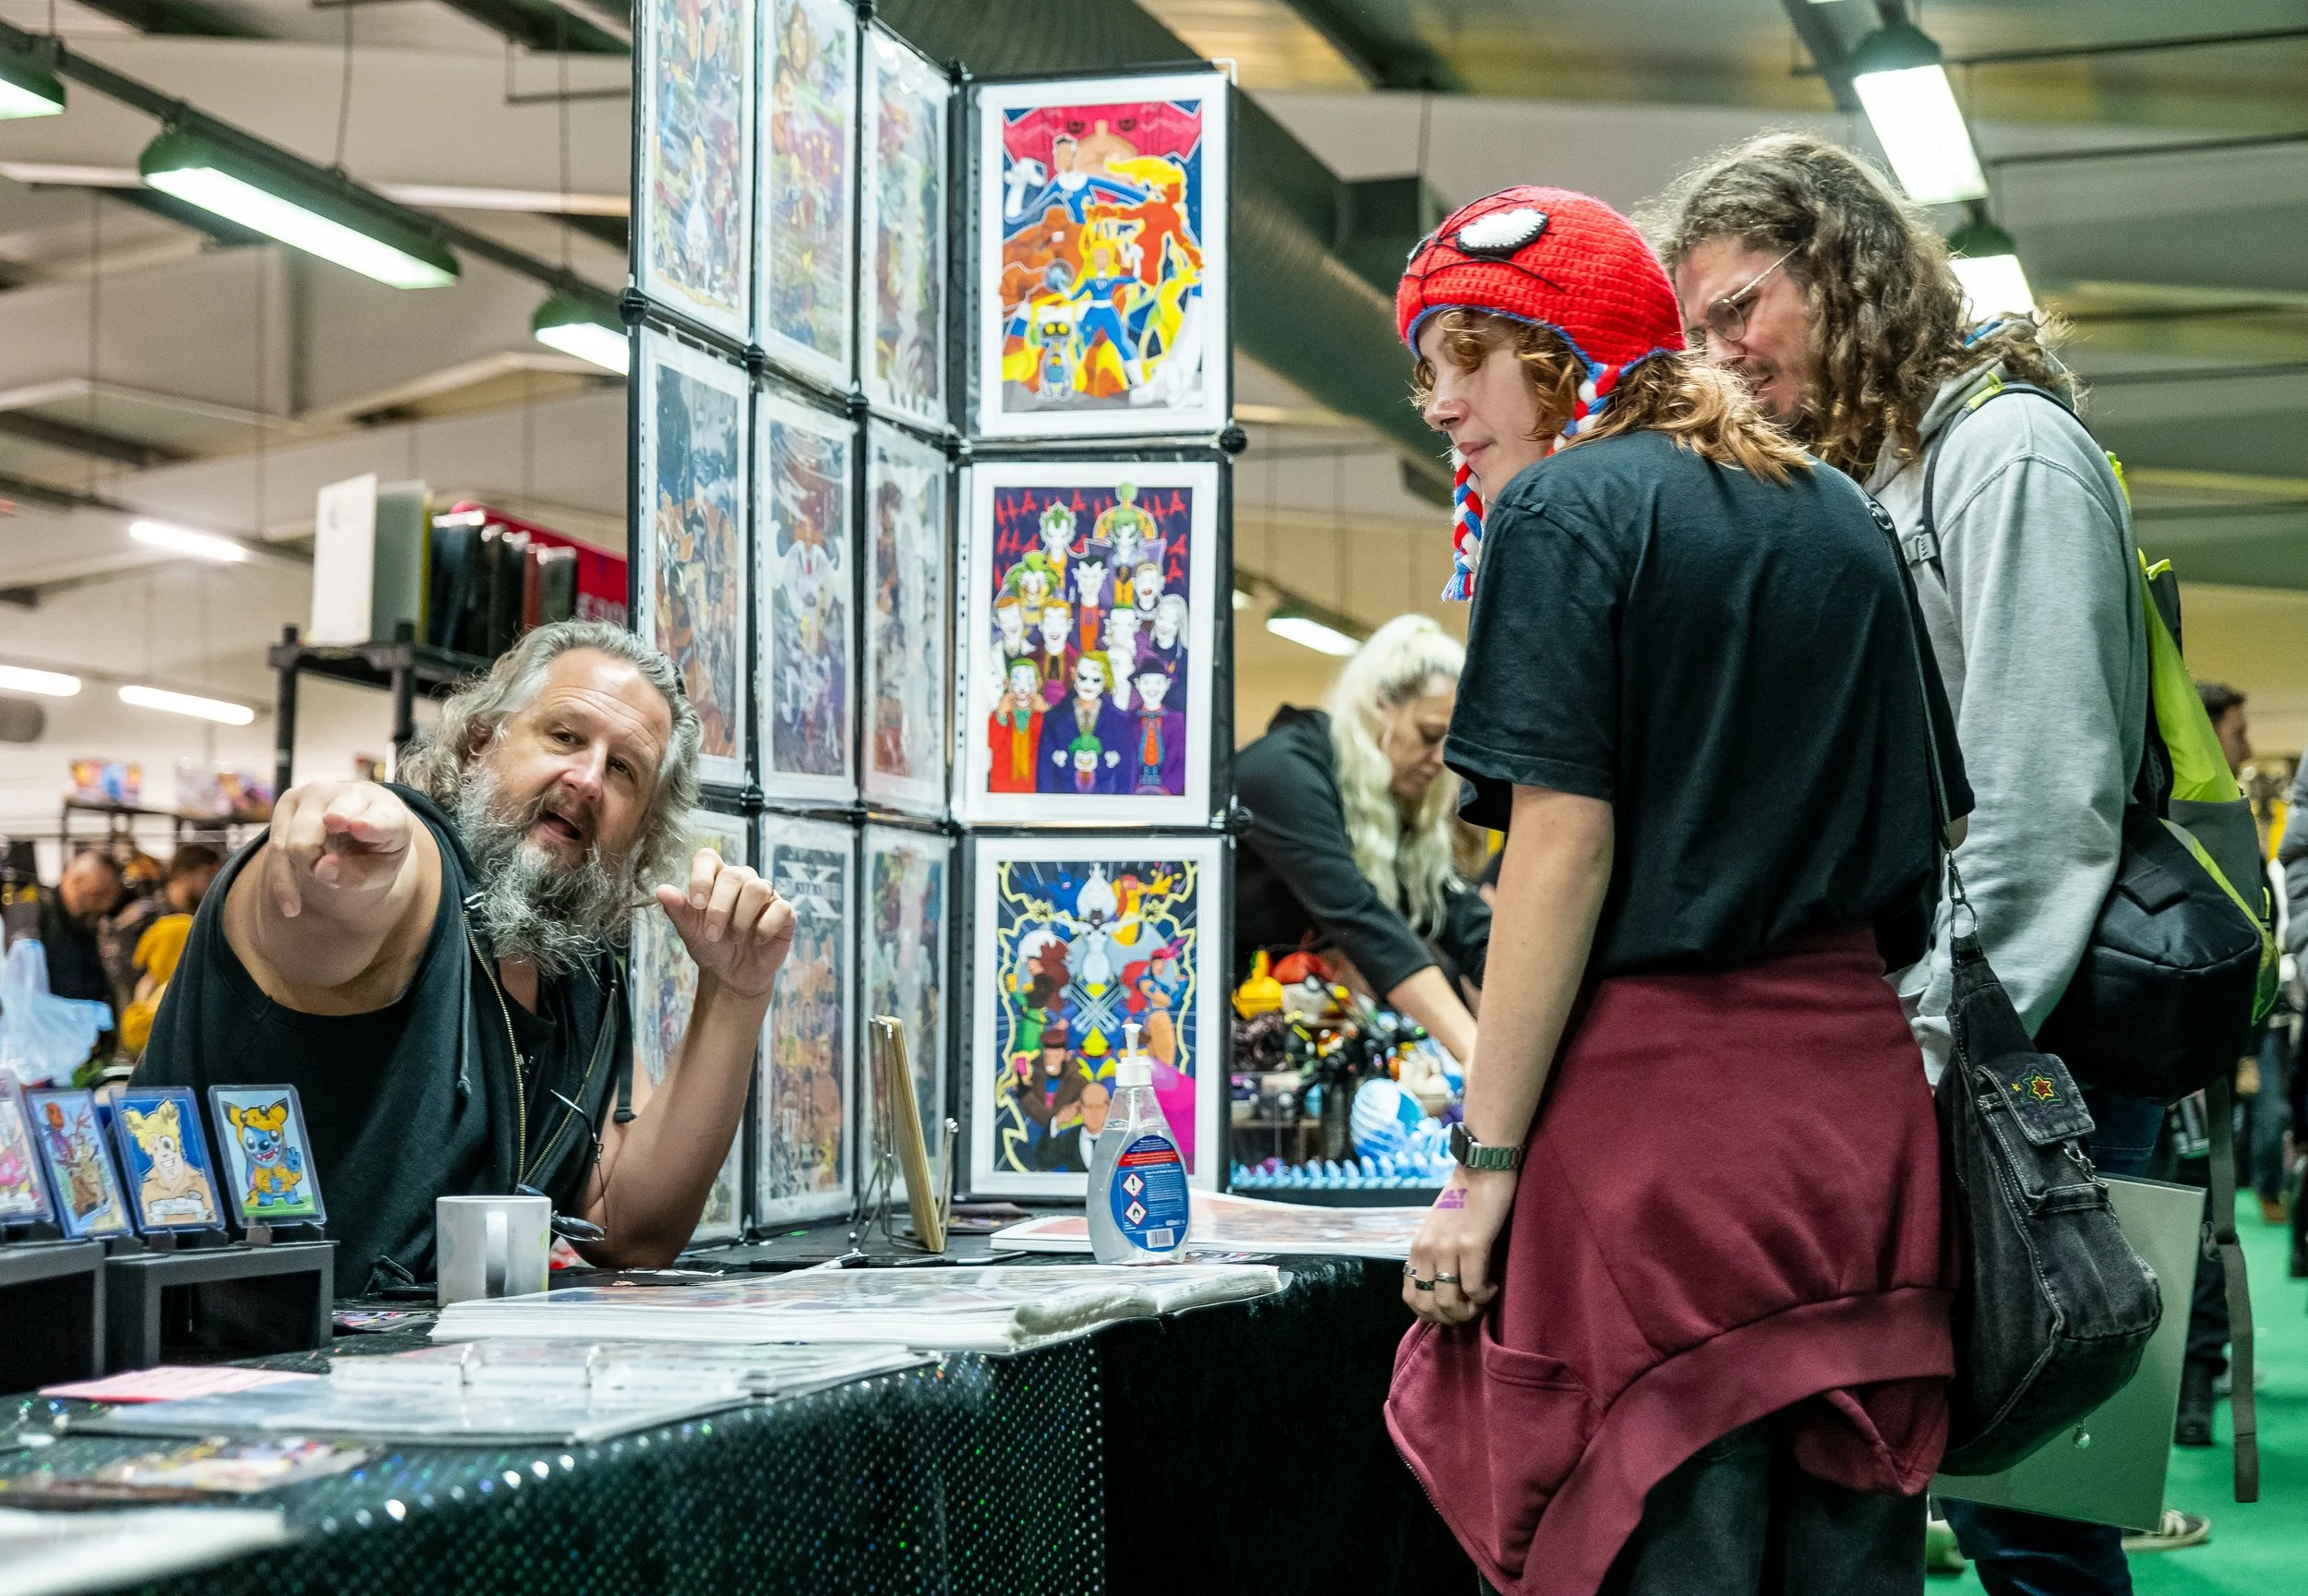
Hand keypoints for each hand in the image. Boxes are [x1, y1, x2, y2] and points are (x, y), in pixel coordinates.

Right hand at [264, 780, 414, 918]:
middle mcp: (352, 794)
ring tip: (312, 888)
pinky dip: (283, 880)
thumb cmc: (375, 851)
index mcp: (388, 810)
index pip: (379, 819)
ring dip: (302, 870)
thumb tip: (321, 870)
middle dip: (319, 858)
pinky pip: (276, 846)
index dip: (369, 824)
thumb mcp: (380, 871)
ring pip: (295, 841)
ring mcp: (317, 793)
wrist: (358, 825)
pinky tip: (291, 907)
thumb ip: (359, 874)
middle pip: (325, 829)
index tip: (356, 827)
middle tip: (325, 873)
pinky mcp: (290, 800)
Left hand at [654, 848, 793, 1000]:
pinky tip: (756, 941)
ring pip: (758, 888)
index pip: (708, 857)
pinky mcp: (785, 913)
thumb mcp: (690, 932)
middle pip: (735, 875)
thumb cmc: (711, 947)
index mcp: (716, 879)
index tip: (696, 903)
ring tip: (734, 938)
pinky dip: (764, 928)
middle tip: (712, 934)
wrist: (733, 975)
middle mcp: (742, 881)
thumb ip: (678, 910)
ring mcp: (766, 895)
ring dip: (742, 918)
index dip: (702, 876)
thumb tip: (661, 890)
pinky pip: (780, 909)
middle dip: (720, 908)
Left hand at [1403, 1166, 1515, 1326]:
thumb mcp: (1438, 1230)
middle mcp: (1426, 1250)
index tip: (1454, 1306)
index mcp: (1417, 1248)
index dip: (1432, 1314)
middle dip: (1451, 1317)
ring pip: (1448, 1303)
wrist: (1482, 1168)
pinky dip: (1485, 1296)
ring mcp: (1446, 1248)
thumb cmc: (1465, 1199)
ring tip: (1482, 1297)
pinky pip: (1474, 1288)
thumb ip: (1435, 1256)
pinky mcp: (1471, 1245)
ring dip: (1468, 1310)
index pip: (1411, 1298)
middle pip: (1427, 1308)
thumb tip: (1445, 1289)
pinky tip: (1493, 1285)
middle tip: (1470, 1307)